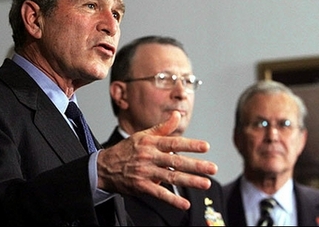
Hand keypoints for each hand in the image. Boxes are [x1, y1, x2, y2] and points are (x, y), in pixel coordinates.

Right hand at [97, 111, 217, 209]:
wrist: (106, 166)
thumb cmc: (128, 149)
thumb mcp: (143, 135)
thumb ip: (163, 127)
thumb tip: (178, 115)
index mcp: (151, 143)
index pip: (174, 143)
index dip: (190, 145)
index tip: (205, 147)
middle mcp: (149, 157)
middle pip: (176, 161)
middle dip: (196, 165)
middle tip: (212, 168)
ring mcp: (145, 172)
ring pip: (171, 177)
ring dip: (189, 181)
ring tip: (205, 183)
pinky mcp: (141, 186)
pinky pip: (159, 193)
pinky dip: (172, 199)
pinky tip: (184, 203)